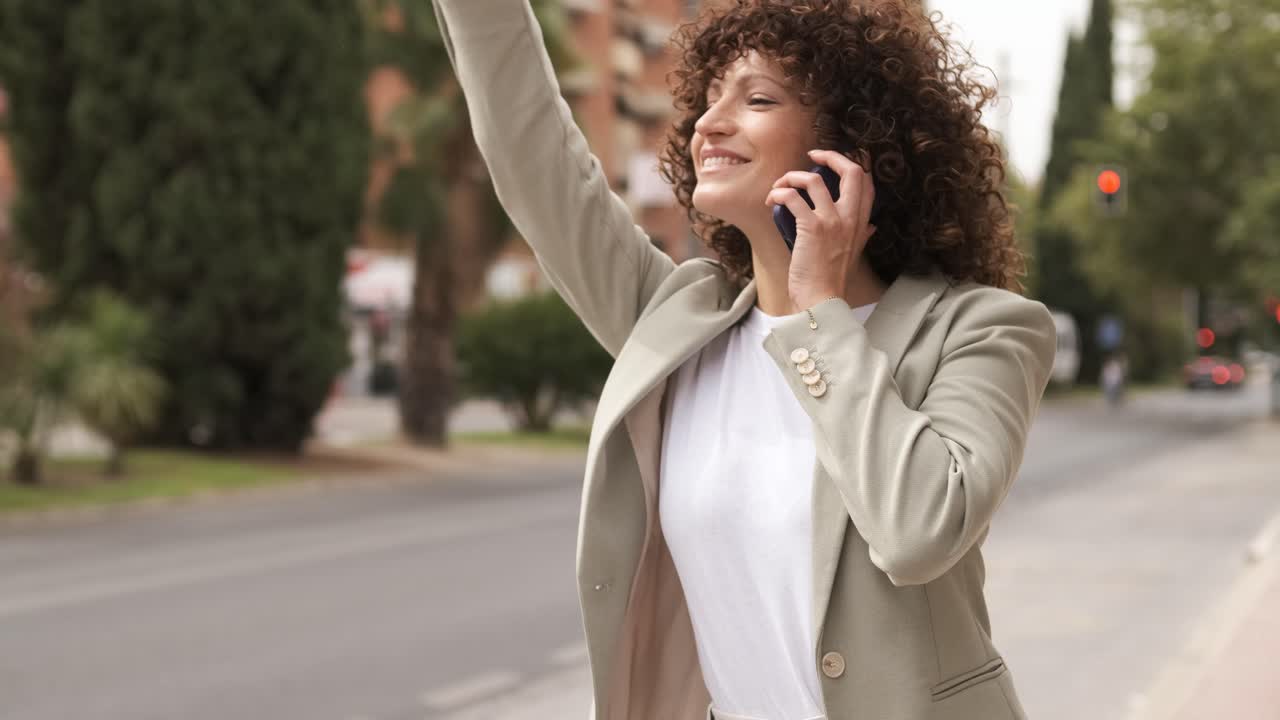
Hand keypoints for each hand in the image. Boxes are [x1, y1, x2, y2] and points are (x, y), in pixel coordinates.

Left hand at [764, 149, 876, 310]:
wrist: (822, 300)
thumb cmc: (832, 279)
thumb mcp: (855, 254)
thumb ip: (863, 237)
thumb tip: (871, 226)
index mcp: (861, 222)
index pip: (866, 181)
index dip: (850, 163)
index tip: (831, 161)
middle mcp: (850, 218)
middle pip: (851, 171)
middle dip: (830, 156)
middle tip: (812, 156)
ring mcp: (832, 221)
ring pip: (813, 180)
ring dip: (792, 176)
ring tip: (780, 185)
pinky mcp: (811, 228)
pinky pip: (792, 197)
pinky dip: (779, 193)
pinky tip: (771, 200)